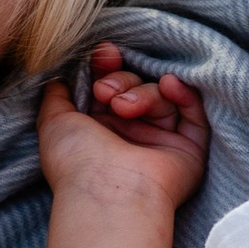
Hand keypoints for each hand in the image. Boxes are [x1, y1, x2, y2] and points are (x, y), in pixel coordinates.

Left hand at [38, 41, 210, 214]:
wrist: (107, 193)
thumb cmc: (76, 161)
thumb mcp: (54, 121)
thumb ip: (57, 95)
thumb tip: (59, 77)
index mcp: (101, 128)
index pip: (112, 86)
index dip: (108, 66)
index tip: (103, 54)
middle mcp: (132, 134)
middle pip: (137, 87)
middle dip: (122, 80)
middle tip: (105, 93)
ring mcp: (160, 142)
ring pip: (161, 97)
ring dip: (143, 93)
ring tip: (124, 107)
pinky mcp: (188, 150)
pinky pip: (194, 114)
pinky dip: (184, 94)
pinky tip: (169, 85)